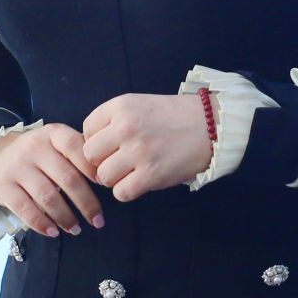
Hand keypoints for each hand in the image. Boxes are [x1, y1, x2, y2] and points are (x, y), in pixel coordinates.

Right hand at [0, 123, 103, 237]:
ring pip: (48, 196)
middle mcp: (33, 146)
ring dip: (65, 217)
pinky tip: (53, 232)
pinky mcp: (2, 186)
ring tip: (76, 229)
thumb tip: (107, 178)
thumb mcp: (56, 144)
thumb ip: (78, 154)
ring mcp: (16, 166)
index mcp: (53, 134)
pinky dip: (41, 223)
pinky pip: (25, 209)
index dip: (92, 167)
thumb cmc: (39, 155)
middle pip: (67, 177)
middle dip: (86, 203)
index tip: (107, 186)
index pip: (76, 147)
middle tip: (97, 221)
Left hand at [82, 93, 213, 202]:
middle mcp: (126, 127)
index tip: (112, 144)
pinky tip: (140, 182)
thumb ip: (114, 121)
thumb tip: (91, 149)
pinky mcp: (151, 174)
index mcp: (121, 106)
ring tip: (131, 172)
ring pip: (103, 176)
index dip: (97, 140)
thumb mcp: (139, 104)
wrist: (210, 126)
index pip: (87, 129)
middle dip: (101, 161)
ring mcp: (138, 151)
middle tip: (119, 162)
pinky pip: (121, 192)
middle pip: (90, 155)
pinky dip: (127, 191)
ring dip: (114, 178)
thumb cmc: (174, 117)